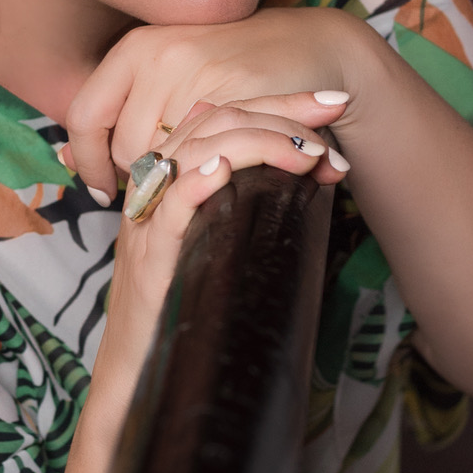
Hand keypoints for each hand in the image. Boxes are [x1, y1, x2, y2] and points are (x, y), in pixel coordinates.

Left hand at [64, 7, 359, 198]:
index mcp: (134, 46)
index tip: (104, 191)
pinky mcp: (234, 96)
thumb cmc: (232, 68)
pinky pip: (204, 160)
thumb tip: (66, 153)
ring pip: (162, 160)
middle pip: (123, 147)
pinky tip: (226, 173)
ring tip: (201, 175)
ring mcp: (197, 72)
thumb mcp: (168, 78)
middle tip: (171, 185)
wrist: (307, 44)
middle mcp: (158, 52)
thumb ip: (121, 112)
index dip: (88, 162)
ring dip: (177, 181)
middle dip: (142, 178)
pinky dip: (210, 176)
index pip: (84, 116)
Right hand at [96, 98, 341, 377]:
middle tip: (331, 119)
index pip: (225, 114)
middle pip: (216, 121)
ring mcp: (151, 216)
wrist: (140, 370)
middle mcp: (158, 183)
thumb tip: (299, 165)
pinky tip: (224, 171)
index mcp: (173, 172)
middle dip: (281, 113)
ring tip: (309, 153)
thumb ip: (243, 199)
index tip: (329, 103)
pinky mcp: (149, 255)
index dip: (278, 103)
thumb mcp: (216, 238)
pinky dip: (195, 181)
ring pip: (197, 151)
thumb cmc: (185, 304)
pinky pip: (169, 205)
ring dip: (260, 143)